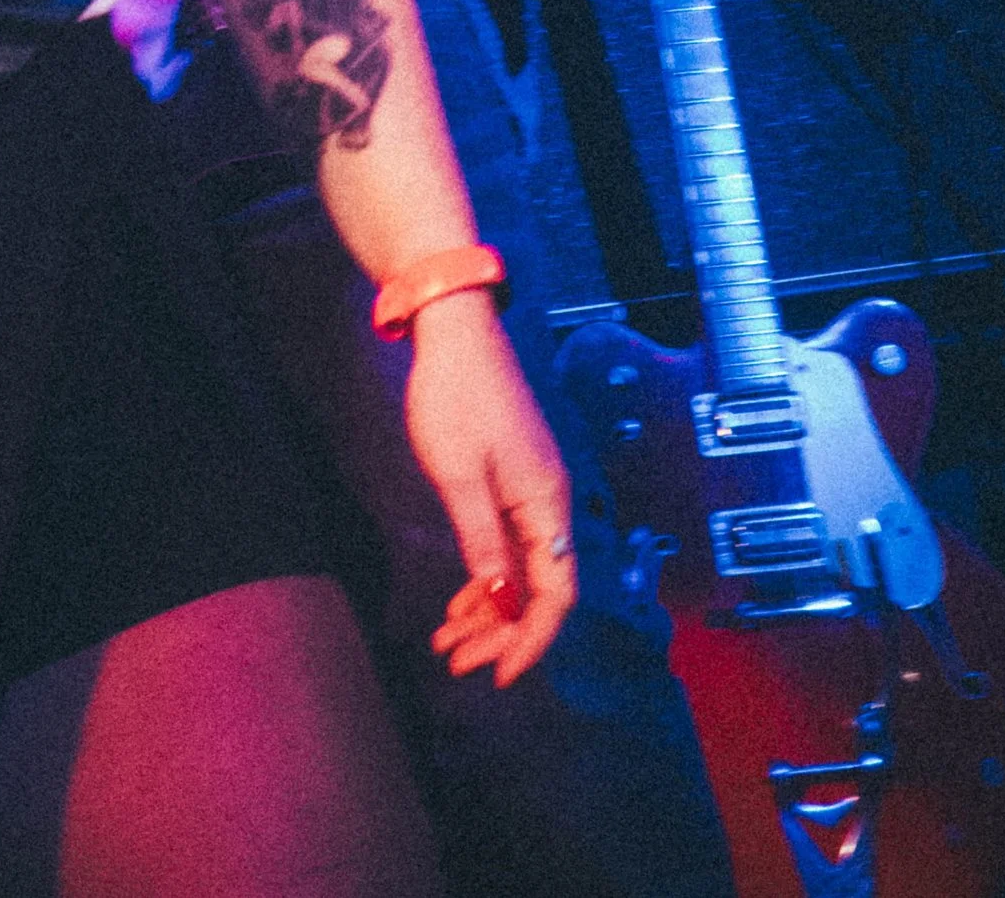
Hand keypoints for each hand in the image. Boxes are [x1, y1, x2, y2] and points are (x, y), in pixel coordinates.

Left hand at [402, 292, 575, 684]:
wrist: (455, 329)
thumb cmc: (455, 395)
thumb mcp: (459, 475)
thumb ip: (482, 540)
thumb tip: (502, 600)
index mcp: (546, 505)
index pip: (557, 594)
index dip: (532, 640)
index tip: (500, 674)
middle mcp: (547, 504)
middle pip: (538, 590)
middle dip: (501, 633)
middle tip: (457, 663)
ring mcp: (531, 492)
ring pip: (519, 571)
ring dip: (488, 611)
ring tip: (447, 643)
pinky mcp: (512, 481)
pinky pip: (506, 546)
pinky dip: (484, 577)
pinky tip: (460, 602)